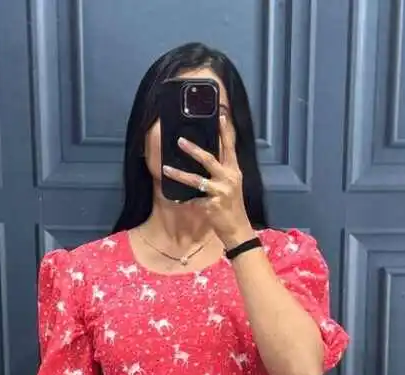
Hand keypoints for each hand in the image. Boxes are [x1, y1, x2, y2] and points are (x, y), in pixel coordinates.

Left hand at [163, 115, 253, 248]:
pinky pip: (193, 199)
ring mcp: (220, 192)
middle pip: (210, 159)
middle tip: (179, 140)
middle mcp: (228, 178)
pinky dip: (183, 199)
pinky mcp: (211, 205)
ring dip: (179, 174)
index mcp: (234, 170)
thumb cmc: (232, 205)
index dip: (225, 130)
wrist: (237, 229)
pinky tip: (174, 197)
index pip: (230, 146)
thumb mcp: (231, 184)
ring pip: (196, 180)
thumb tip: (205, 157)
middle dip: (193, 149)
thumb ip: (221, 170)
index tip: (220, 114)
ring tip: (166, 168)